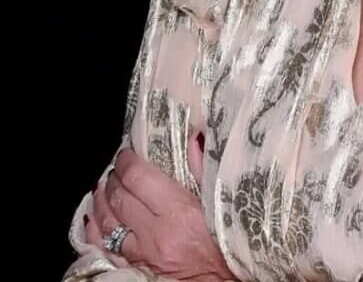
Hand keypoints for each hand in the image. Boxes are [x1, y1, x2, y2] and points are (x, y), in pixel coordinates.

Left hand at [86, 133, 235, 281]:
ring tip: (103, 187)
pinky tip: (93, 217)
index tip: (127, 153)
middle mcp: (155, 234)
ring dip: (102, 200)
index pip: (139, 178)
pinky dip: (94, 231)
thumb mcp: (220, 204)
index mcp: (179, 212)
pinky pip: (104, 249)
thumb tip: (194, 138)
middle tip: (116, 168)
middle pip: (119, 197)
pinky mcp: (134, 270)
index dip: (128, 161)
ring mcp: (142, 255)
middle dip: (114, 178)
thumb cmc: (225, 245)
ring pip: (107, 223)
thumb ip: (204, 169)